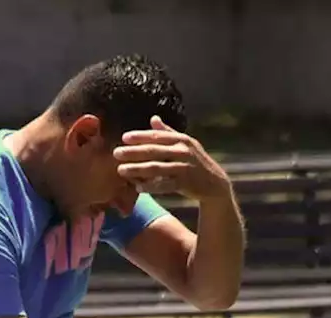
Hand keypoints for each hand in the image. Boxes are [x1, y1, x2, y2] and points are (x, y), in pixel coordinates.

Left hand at [114, 116, 230, 200]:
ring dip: (137, 169)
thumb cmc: (195, 162)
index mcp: (182, 140)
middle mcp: (184, 152)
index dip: (140, 136)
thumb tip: (153, 118)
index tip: (124, 138)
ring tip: (121, 170)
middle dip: (133, 152)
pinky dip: (151, 186)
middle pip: (154, 151)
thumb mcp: (185, 144)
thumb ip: (168, 132)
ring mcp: (185, 168)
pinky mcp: (186, 184)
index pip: (157, 136)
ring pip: (157, 168)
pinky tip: (138, 187)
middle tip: (116, 153)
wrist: (215, 183)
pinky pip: (165, 185)